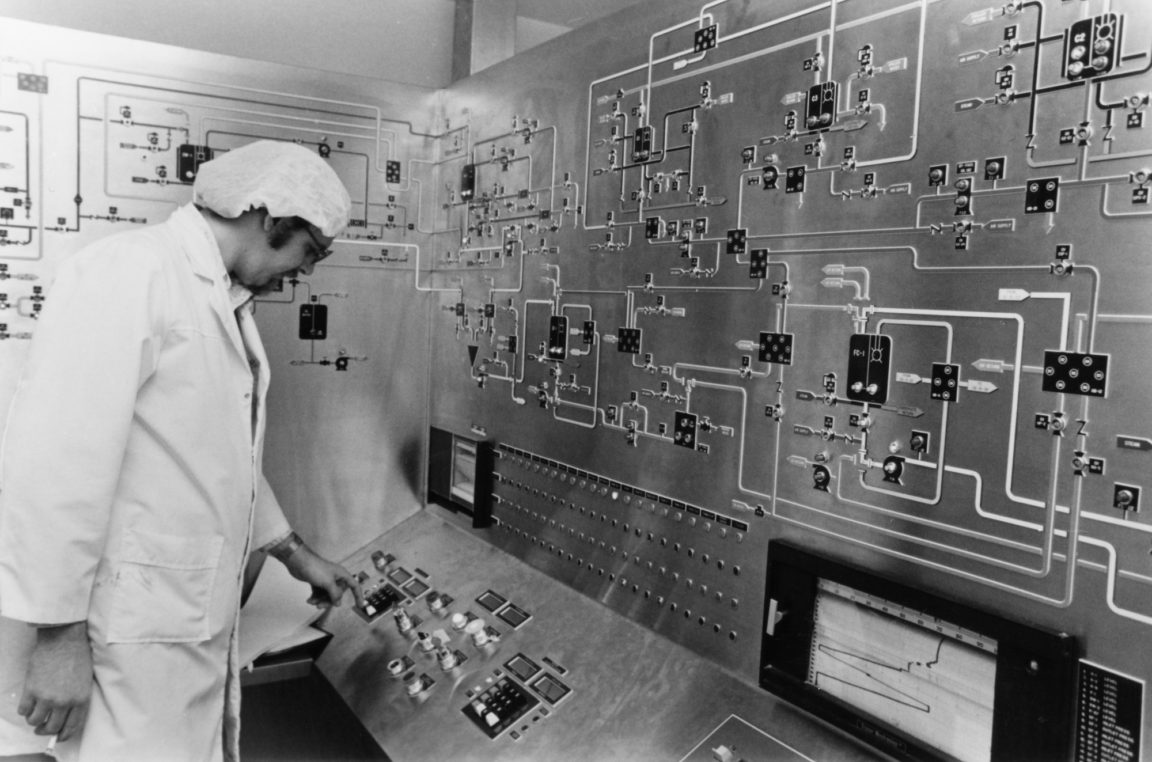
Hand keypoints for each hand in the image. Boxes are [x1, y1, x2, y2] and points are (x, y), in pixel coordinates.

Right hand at [19, 621, 92, 740]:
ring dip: (33, 719)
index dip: (63, 735)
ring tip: (35, 712)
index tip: (57, 737)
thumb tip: (65, 715)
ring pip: (35, 721)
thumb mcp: (85, 681)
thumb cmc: (78, 656)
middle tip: (41, 727)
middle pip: (52, 728)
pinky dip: (24, 709)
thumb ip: (76, 699)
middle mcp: (64, 702)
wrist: (65, 639)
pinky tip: (28, 702)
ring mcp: (47, 697)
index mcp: (81, 699)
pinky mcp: (32, 689)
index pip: (71, 727)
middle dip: (45, 730)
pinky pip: (23, 710)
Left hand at [280, 543, 363, 608]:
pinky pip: (320, 593)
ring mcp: (326, 580)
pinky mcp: (317, 582)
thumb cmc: (315, 568)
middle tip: (320, 605)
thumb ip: (335, 594)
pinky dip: (315, 598)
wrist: (299, 562)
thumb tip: (338, 603)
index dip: (358, 596)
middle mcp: (335, 578)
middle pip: (337, 594)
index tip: (359, 605)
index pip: (354, 586)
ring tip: (312, 602)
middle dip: (329, 601)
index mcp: (342, 575)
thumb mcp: (328, 583)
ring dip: (320, 600)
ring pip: (327, 595)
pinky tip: (309, 600)